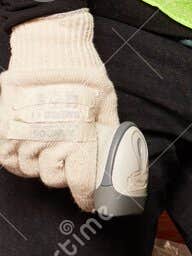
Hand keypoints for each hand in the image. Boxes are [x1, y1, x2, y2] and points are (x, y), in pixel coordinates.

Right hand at [0, 10, 121, 212]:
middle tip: (72, 160)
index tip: (93, 204)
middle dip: (66, 174)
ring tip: (52, 145)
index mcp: (78, 137)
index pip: (80, 181)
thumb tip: (116, 154)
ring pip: (31, 171)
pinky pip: (9, 162)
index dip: (87, 197)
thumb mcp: (107, 104)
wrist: (50, 52)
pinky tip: (31, 147)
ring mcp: (22, 137)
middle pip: (55, 178)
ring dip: (42, 165)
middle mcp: (48, 141)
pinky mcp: (3, 133)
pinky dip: (19, 160)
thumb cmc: (83, 76)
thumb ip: (107, 133)